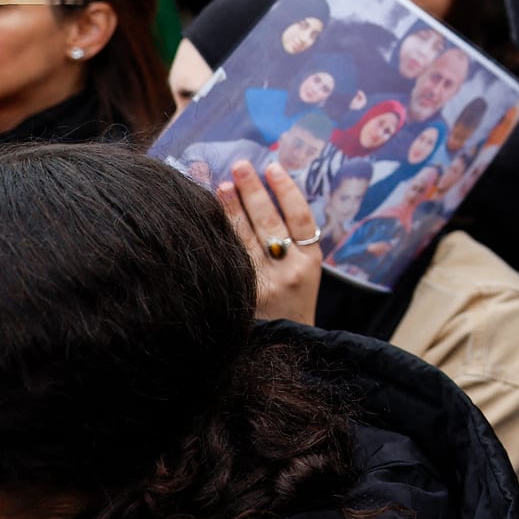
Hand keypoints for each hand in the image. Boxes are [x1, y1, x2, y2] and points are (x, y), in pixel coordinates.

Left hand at [218, 160, 321, 323]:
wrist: (285, 354)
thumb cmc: (292, 311)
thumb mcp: (304, 280)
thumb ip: (292, 249)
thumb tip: (264, 203)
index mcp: (310, 264)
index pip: (301, 217)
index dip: (287, 190)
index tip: (273, 167)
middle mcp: (289, 272)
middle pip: (271, 220)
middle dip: (254, 190)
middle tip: (241, 164)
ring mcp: (263, 285)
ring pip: (245, 237)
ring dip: (232, 207)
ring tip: (222, 184)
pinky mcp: (240, 295)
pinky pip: (229, 258)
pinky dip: (219, 236)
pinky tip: (208, 219)